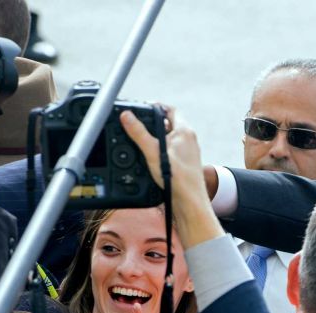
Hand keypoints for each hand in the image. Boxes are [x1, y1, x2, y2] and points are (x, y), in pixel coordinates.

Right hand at [121, 107, 222, 248]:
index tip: (142, 109)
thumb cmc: (178, 178)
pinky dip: (160, 151)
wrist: (189, 202)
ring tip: (142, 144)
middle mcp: (189, 140)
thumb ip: (139, 132)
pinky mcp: (185, 164)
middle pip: (168, 123)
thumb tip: (126, 116)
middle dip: (152, 124)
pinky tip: (150, 159)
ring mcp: (188, 152)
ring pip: (169, 138)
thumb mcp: (152, 151)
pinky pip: (171, 151)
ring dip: (156, 139)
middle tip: (137, 127)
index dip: (155, 106)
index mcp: (184, 131)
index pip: (170, 109)